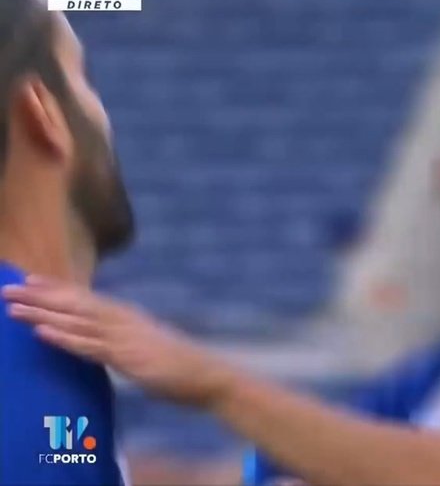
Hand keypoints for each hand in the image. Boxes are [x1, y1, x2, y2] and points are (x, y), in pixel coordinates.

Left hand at [2, 276, 236, 408]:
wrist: (206, 374)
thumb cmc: (178, 363)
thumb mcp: (146, 343)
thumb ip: (124, 337)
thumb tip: (106, 338)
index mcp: (126, 315)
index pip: (85, 297)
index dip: (56, 288)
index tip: (29, 279)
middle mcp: (123, 320)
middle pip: (75, 304)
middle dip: (40, 296)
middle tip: (7, 288)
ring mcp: (124, 337)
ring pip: (76, 322)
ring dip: (42, 315)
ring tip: (13, 309)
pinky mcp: (127, 357)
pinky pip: (89, 347)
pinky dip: (64, 339)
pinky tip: (43, 333)